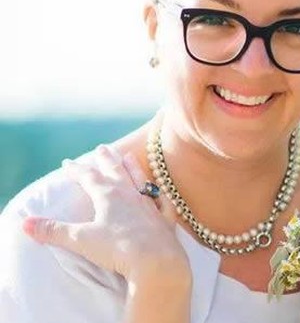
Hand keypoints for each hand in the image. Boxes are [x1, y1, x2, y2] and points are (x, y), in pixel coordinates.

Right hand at [22, 145, 188, 282]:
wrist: (156, 261)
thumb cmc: (118, 249)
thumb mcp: (81, 240)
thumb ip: (54, 231)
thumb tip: (26, 223)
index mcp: (108, 196)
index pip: (89, 177)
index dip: (77, 170)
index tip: (67, 163)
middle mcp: (130, 195)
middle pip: (116, 172)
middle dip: (106, 160)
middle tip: (102, 147)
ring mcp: (150, 205)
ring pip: (139, 180)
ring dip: (132, 167)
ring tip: (128, 156)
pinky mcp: (164, 219)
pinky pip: (162, 201)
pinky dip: (160, 194)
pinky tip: (161, 192)